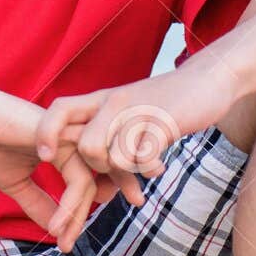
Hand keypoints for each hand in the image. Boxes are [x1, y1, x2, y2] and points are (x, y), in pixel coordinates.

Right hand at [0, 85, 122, 252]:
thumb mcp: (17, 184)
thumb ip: (38, 204)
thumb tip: (56, 231)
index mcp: (67, 150)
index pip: (85, 186)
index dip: (78, 215)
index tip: (65, 241)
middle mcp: (75, 144)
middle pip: (94, 187)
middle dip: (82, 220)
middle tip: (67, 245)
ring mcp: (71, 140)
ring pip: (89, 185)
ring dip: (76, 216)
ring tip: (61, 238)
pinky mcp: (63, 140)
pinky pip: (77, 178)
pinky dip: (69, 205)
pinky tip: (55, 224)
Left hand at [34, 63, 239, 200]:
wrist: (209, 79)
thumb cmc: (167, 102)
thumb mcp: (131, 111)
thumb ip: (110, 135)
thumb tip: (96, 176)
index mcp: (103, 99)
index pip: (59, 109)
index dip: (46, 134)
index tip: (45, 158)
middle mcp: (116, 102)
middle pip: (86, 145)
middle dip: (99, 170)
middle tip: (119, 174)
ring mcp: (139, 112)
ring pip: (113, 156)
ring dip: (127, 173)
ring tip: (144, 169)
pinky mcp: (163, 124)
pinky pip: (143, 158)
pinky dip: (148, 170)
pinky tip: (157, 168)